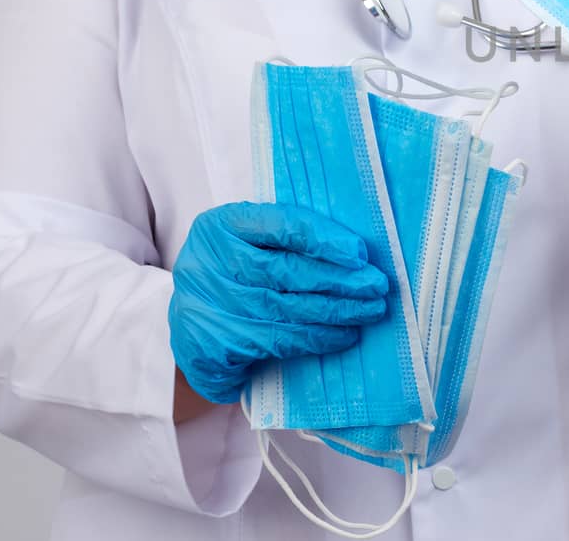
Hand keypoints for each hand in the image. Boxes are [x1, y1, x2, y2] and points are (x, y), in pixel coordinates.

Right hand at [168, 202, 389, 404]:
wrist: (191, 323)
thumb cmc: (236, 273)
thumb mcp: (252, 242)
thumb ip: (291, 238)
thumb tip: (355, 253)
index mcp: (221, 225)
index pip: (279, 224)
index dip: (323, 238)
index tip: (359, 253)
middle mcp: (208, 263)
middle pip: (286, 270)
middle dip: (340, 280)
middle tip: (377, 287)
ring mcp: (208, 306)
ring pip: (285, 309)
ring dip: (336, 312)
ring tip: (370, 311)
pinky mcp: (213, 344)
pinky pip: (276, 341)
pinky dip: (316, 338)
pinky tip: (344, 335)